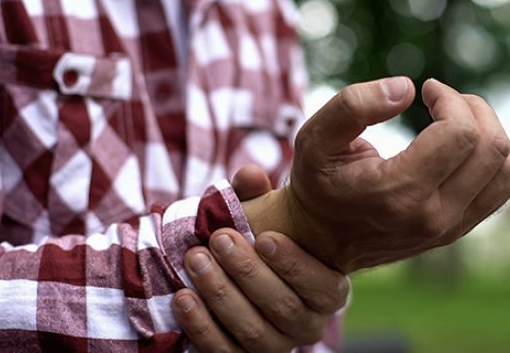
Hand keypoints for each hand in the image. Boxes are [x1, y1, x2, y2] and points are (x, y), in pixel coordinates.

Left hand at [172, 166, 348, 351]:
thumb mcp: (258, 214)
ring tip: (195, 260)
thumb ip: (257, 195)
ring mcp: (275, 347)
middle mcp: (307, 324)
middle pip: (284, 307)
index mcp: (326, 289)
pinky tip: (183, 297)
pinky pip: (225, 352)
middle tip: (219, 240)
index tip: (264, 238)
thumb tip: (250, 174)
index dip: (295, 265)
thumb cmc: (252, 240)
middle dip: (247, 272)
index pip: (324, 287)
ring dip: (220, 293)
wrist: (224, 275)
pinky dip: (201, 325)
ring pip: (254, 331)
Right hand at [243, 78, 509, 272]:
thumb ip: (352, 105)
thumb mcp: (314, 137)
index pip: (459, 134)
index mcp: (398, 193)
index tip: (427, 89)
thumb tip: (408, 88)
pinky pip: (503, 186)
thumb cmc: (318, 182)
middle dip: (472, 108)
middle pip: (491, 148)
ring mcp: (450, 228)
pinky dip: (494, 155)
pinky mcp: (458, 229)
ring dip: (490, 130)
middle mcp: (432, 216)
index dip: (449, 99)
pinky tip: (463, 142)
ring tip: (456, 118)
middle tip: (442, 97)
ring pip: (508, 169)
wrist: (320, 241)